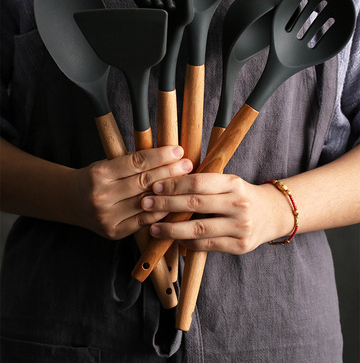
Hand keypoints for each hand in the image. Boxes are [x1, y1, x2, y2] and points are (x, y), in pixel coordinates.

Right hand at [72, 146, 192, 239]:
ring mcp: (107, 217)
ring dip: (169, 192)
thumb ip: (132, 162)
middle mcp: (102, 196)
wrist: (71, 201)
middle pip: (144, 182)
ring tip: (186, 182)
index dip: (160, 156)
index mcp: (99, 174)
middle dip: (169, 172)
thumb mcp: (107, 163)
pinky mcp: (114, 232)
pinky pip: (143, 220)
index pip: (136, 163)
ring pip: (146, 203)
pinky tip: (174, 202)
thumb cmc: (96, 178)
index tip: (178, 151)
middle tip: (187, 164)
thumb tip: (168, 155)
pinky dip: (161, 211)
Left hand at [140, 173, 293, 253]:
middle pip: (196, 204)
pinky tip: (174, 240)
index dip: (174, 184)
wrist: (272, 214)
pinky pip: (207, 246)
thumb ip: (204, 184)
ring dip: (172, 229)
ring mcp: (241, 227)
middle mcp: (239, 204)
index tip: (154, 186)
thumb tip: (165, 185)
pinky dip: (188, 243)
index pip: (198, 182)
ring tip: (153, 228)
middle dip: (166, 204)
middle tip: (145, 204)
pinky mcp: (240, 246)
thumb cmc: (240, 195)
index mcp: (233, 183)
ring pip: (199, 229)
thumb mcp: (227, 183)